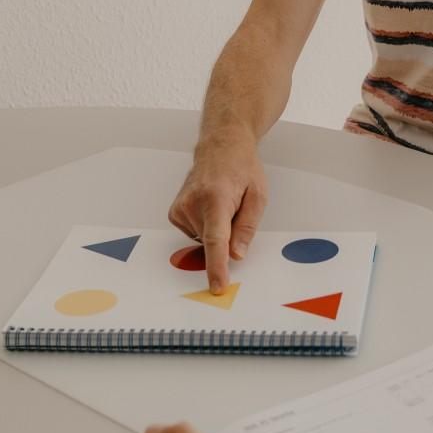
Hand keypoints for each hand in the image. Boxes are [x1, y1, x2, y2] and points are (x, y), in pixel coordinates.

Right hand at [168, 134, 267, 292]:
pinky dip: (206, 226)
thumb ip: (247, 227)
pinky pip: (196, 233)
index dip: (217, 266)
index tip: (217, 286)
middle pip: (214, 242)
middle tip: (236, 207)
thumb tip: (236, 255)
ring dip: (217, 229)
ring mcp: (180, 208)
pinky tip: (210, 207)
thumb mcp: (258, 196)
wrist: (221, 146)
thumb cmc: (242, 168)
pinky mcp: (174, 213)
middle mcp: (193, 203)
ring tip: (223, 202)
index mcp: (217, 198)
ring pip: (204, 240)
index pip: (215, 240)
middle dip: (229, 235)